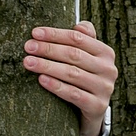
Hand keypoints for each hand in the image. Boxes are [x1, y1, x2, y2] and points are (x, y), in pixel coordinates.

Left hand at [23, 20, 116, 135]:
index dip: (55, 34)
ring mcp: (104, 88)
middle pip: (74, 55)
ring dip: (47, 66)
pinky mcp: (98, 106)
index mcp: (105, 52)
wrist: (92, 109)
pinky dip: (56, 86)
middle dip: (48, 49)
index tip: (34, 33)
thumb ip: (83, 38)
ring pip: (72, 74)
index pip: (78, 38)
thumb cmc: (84, 75)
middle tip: (27, 47)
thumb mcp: (86, 56)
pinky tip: (41, 80)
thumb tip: (79, 26)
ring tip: (28, 62)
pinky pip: (74, 94)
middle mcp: (108, 69)